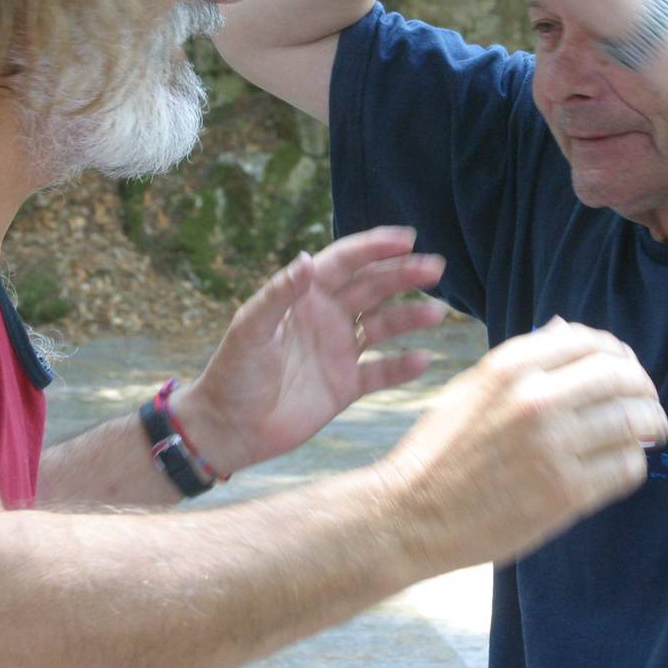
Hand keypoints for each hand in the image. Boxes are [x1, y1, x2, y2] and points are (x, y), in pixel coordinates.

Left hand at [171, 227, 448, 475]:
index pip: (345, 263)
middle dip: (403, 275)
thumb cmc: (232, 374)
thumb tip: (306, 259)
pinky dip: (403, 367)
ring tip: (438, 313)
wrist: (229, 429)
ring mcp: (338, 351)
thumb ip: (279, 295)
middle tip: (435, 267)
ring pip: (384, 326)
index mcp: (304, 297)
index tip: (407, 238)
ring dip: (410, 317)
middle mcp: (326, 318)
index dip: (374, 247)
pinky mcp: (345, 386)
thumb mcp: (250, 330)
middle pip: (372, 288)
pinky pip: (381, 372)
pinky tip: (424, 359)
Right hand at [376, 319, 667, 570]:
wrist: (410, 514)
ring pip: (634, 421)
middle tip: (646, 404)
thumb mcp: (470, 388)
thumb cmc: (437, 452)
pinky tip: (619, 466)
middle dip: (643, 388)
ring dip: (649, 425)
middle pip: (622, 377)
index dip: (618, 353)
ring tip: (647, 434)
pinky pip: (627, 468)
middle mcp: (536, 399)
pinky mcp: (566, 493)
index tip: (624, 368)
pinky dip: (633, 464)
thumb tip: (565, 330)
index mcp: (510, 366)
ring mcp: (554, 447)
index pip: (590, 342)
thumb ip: (521, 360)